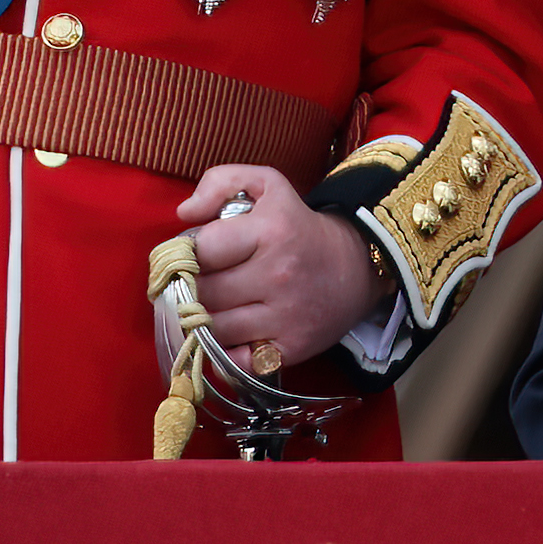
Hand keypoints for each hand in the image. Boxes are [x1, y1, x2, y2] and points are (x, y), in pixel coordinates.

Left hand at [170, 166, 375, 362]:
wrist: (357, 265)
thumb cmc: (297, 225)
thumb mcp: (268, 185)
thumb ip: (221, 182)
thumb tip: (185, 213)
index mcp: (270, 230)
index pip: (202, 250)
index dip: (186, 254)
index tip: (191, 256)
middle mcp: (278, 274)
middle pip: (203, 293)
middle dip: (190, 288)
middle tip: (197, 282)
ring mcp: (286, 315)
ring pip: (214, 328)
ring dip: (202, 320)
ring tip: (210, 306)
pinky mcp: (291, 347)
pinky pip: (235, 361)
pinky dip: (223, 352)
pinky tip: (229, 334)